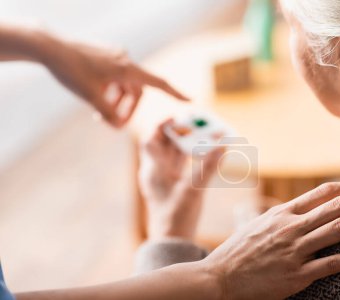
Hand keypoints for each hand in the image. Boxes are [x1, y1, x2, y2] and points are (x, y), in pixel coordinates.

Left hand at [41, 36, 188, 126]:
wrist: (50, 48)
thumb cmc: (71, 71)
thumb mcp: (91, 97)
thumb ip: (108, 114)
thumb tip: (119, 127)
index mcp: (127, 69)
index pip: (158, 83)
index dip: (175, 93)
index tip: (189, 100)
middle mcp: (125, 61)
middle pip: (136, 91)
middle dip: (127, 109)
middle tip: (112, 124)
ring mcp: (115, 57)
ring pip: (124, 85)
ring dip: (116, 101)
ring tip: (98, 114)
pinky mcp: (105, 57)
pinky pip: (115, 77)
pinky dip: (110, 91)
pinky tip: (95, 97)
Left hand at [139, 119, 223, 239]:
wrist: (172, 241)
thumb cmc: (176, 217)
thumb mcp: (193, 190)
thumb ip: (207, 167)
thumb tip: (222, 145)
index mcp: (153, 170)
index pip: (151, 140)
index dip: (161, 125)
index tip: (177, 116)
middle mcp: (157, 171)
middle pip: (165, 143)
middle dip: (180, 132)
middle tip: (197, 124)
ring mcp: (166, 178)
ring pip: (175, 153)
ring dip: (188, 143)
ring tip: (205, 134)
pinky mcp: (175, 185)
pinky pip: (184, 164)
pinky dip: (194, 156)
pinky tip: (208, 153)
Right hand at [202, 179, 339, 299]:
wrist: (220, 277)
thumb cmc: (239, 250)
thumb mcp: (260, 224)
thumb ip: (284, 215)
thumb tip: (304, 207)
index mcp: (282, 212)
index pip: (323, 193)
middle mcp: (291, 226)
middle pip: (337, 207)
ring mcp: (294, 250)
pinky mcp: (297, 274)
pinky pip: (333, 264)